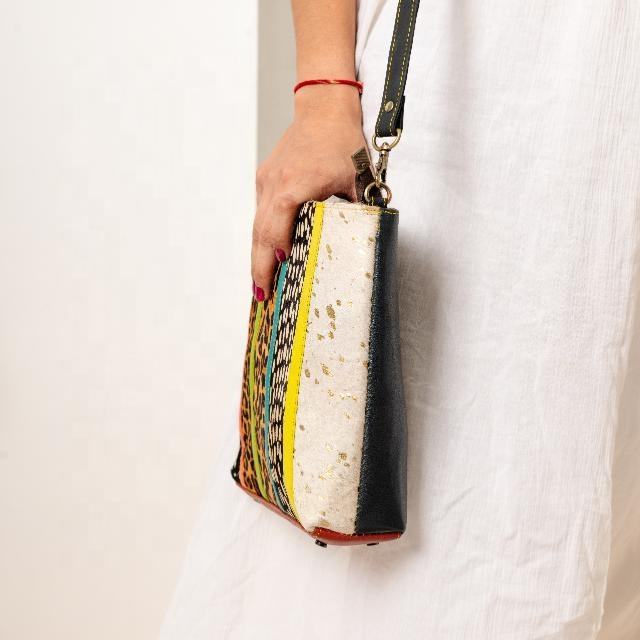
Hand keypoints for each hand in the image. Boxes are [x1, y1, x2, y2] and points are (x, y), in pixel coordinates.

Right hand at [251, 88, 365, 299]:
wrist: (323, 108)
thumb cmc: (342, 142)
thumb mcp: (357, 180)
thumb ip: (361, 211)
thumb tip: (368, 238)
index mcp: (294, 189)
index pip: (277, 233)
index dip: (274, 261)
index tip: (274, 285)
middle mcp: (274, 187)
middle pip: (260, 235)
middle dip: (260, 268)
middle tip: (261, 297)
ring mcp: (266, 182)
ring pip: (257, 225)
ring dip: (258, 254)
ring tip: (260, 283)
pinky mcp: (265, 178)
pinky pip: (261, 212)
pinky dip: (263, 235)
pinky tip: (268, 251)